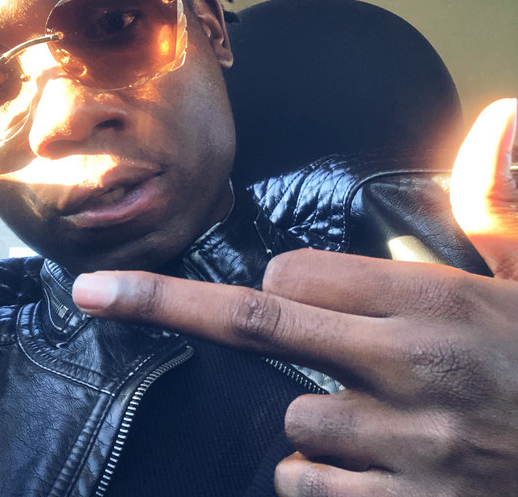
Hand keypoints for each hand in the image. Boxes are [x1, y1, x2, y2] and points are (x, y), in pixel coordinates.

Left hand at [72, 98, 517, 495]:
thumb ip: (493, 201)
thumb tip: (497, 116)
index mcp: (432, 303)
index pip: (299, 274)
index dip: (278, 282)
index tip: (282, 291)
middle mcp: (410, 369)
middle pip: (258, 324)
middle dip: (165, 303)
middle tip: (97, 293)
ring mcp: (405, 448)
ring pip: (290, 420)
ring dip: (306, 416)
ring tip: (371, 419)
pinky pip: (309, 484)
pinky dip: (318, 475)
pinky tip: (369, 467)